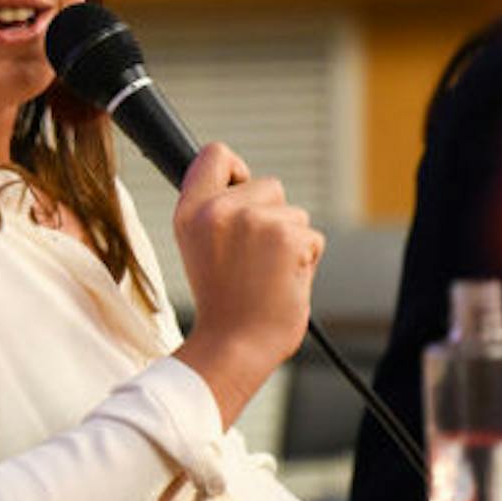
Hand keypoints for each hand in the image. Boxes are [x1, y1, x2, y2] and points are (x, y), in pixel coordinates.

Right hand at [169, 142, 323, 423]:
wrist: (234, 345)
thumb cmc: (223, 304)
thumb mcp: (198, 248)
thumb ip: (215, 213)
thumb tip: (244, 184)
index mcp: (189, 212)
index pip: (215, 154)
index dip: (236, 170)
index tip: (241, 194)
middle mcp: (217, 210)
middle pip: (268, 184)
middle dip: (273, 217)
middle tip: (254, 258)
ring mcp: (252, 220)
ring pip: (295, 213)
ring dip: (291, 241)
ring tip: (267, 274)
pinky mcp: (286, 237)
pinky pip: (312, 237)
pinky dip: (307, 260)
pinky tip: (283, 281)